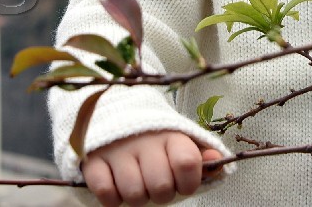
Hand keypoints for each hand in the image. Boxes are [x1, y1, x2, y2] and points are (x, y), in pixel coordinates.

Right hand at [81, 130, 223, 205]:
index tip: (183, 182)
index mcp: (171, 136)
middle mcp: (145, 141)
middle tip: (156, 184)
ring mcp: (118, 150)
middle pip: (161, 186)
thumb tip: (218, 163)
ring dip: (137, 197)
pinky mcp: (93, 159)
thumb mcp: (181, 144)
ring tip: (137, 184)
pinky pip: (105, 192)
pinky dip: (112, 197)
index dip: (188, 182)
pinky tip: (116, 184)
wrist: (115, 115)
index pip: (188, 163)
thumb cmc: (156, 140)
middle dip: (161, 194)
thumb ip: (201, 158)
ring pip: (133, 194)